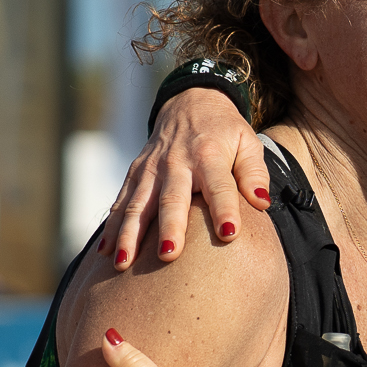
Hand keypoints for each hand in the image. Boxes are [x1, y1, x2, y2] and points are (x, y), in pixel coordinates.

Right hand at [104, 88, 267, 268]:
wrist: (190, 102)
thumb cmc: (226, 132)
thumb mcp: (248, 143)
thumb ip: (254, 173)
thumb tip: (261, 202)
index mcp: (210, 155)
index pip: (220, 185)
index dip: (225, 209)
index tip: (230, 234)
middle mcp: (177, 162)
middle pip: (173, 198)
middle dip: (170, 227)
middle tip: (169, 256)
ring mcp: (152, 168)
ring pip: (138, 204)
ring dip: (130, 234)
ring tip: (124, 264)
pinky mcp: (136, 173)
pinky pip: (121, 202)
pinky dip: (112, 227)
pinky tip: (104, 253)